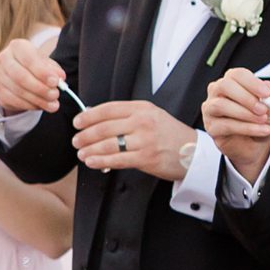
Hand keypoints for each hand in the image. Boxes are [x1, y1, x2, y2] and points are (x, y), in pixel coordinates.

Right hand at [0, 35, 63, 116]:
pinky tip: (41, 105)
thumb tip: (60, 77)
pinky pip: (15, 101)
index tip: (55, 82)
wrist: (19, 73)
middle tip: (55, 95)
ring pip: (19, 91)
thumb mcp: (46, 63)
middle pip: (21, 77)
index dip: (42, 72)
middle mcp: (4, 59)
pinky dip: (30, 105)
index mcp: (17, 47)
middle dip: (40, 88)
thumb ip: (54, 69)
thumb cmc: (35, 65)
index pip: (28, 59)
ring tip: (53, 104)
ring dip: (38, 99)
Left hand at [73, 97, 194, 179]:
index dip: (88, 116)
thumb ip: (126, 116)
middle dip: (85, 135)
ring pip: (108, 144)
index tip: (77, 122)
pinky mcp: (146, 158)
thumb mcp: (151, 116)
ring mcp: (144, 140)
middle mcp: (142, 122)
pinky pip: (117, 160)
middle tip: (76, 140)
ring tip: (81, 152)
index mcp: (142, 108)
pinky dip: (101, 161)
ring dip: (90, 149)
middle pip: (104, 128)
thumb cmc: (168, 134)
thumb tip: (95, 117)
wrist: (193, 151)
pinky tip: (91, 161)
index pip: (108, 109)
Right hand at [202, 67, 269, 177]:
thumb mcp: (269, 108)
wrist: (255, 144)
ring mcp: (211, 109)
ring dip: (245, 113)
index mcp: (232, 82)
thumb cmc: (258, 120)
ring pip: (221, 105)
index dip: (252, 82)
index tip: (266, 93)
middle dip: (246, 98)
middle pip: (224, 86)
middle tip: (262, 108)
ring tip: (262, 120)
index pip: (237, 75)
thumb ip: (268, 97)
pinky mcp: (211, 127)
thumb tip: (268, 86)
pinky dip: (247, 128)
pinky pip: (226, 125)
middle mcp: (217, 92)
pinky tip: (261, 130)